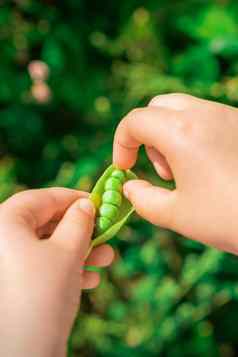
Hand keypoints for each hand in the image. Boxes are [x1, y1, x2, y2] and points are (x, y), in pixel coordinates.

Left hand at [0, 188, 113, 356]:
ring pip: (49, 246)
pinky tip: (90, 278)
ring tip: (107, 258)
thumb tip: (86, 205)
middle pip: (47, 223)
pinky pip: (44, 266)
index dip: (74, 197)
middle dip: (82, 230)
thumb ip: (80, 221)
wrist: (22, 355)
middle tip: (107, 232)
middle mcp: (2, 241)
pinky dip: (68, 268)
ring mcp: (8, 264)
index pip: (43, 198)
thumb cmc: (43, 293)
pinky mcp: (16, 284)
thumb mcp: (68, 250)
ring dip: (80, 251)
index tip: (99, 200)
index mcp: (5, 223)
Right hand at [113, 93, 237, 254]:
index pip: (135, 120)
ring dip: (170, 136)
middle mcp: (204, 114)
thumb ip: (142, 199)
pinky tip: (207, 169)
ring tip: (185, 173)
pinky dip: (192, 136)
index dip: (121, 143)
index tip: (125, 168)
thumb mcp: (176, 214)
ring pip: (183, 110)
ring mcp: (227, 115)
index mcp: (181, 132)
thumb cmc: (229, 218)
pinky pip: (206, 118)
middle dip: (147, 135)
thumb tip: (129, 187)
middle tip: (161, 170)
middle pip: (157, 107)